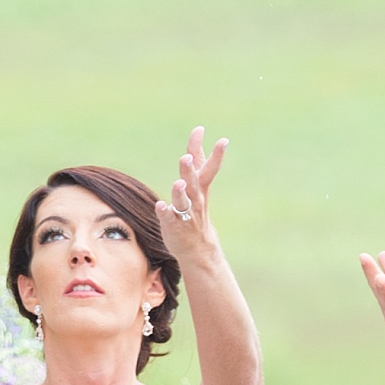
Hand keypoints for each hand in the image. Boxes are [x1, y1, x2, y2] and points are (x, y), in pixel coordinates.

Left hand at [156, 127, 226, 261]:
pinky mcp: (173, 226)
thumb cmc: (195, 210)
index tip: (224, 141)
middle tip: (187, 158)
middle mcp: (195, 199)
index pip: (208, 168)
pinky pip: (168, 218)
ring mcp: (185, 213)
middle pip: (193, 182)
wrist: (198, 248)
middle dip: (189, 170)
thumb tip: (196, 136)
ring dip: (179, 192)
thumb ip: (196, 161)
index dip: (216, 154)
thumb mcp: (198, 184)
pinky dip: (164, 212)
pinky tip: (160, 205)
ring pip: (183, 201)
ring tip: (178, 183)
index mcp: (200, 188)